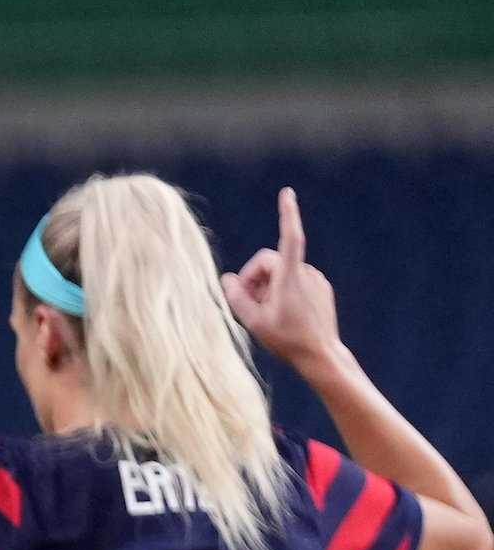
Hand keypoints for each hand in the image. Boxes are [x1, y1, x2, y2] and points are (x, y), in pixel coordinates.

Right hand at [222, 187, 341, 366]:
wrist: (321, 355)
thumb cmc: (287, 340)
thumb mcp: (254, 321)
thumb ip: (237, 298)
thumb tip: (227, 279)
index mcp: (290, 278)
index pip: (290, 238)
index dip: (287, 215)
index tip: (287, 194)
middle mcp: (306, 274)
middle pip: (270, 262)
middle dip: (254, 277)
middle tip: (246, 302)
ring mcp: (316, 281)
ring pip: (281, 273)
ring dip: (268, 287)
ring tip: (266, 312)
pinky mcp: (321, 289)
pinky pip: (295, 281)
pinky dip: (283, 291)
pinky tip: (282, 313)